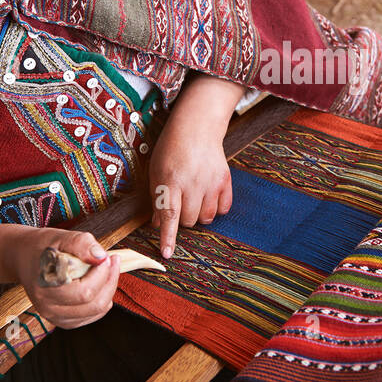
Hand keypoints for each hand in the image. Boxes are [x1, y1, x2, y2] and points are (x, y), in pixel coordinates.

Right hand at [10, 227, 120, 328]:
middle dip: (109, 281)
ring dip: (108, 290)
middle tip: (112, 261)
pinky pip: (92, 316)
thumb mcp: (61, 237)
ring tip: (107, 270)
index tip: (107, 257)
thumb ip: (82, 244)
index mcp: (46, 287)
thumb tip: (101, 256)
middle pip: (94, 304)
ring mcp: (55, 316)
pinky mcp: (63, 320)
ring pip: (96, 311)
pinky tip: (99, 284)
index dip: (102, 274)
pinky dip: (101, 300)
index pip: (85, 291)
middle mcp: (48, 306)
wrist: (23, 257)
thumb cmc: (43, 247)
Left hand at [148, 73, 243, 257]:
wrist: (197, 127)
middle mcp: (192, 183)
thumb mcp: (156, 171)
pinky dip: (216, 208)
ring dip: (198, 215)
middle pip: (188, 221)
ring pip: (206, 218)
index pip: (169, 215)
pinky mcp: (225, 180)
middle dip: (182, 218)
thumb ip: (157, 199)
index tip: (167, 254)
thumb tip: (158, 225)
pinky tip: (208, 196)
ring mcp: (211, 182)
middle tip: (180, 202)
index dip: (168, 237)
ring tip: (193, 199)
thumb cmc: (171, 150)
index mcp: (170, 181)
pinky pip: (223, 209)